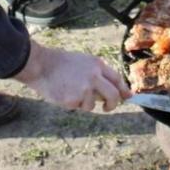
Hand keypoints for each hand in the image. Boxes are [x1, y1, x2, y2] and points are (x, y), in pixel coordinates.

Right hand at [14, 40, 131, 111]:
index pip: (117, 79)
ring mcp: (84, 89)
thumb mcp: (83, 62)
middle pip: (113, 95)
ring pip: (92, 105)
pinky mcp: (74, 100)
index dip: (123, 90)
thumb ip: (98, 74)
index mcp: (97, 64)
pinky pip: (79, 107)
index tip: (128, 97)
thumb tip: (114, 89)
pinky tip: (63, 93)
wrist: (41, 65)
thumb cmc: (60, 63)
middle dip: (112, 104)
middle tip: (107, 107)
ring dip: (84, 103)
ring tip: (70, 91)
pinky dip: (72, 104)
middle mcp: (94, 76)